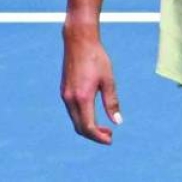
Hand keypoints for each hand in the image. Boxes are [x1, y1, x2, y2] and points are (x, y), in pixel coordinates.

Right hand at [61, 28, 121, 144]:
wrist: (79, 41)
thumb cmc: (96, 58)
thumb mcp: (108, 79)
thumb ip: (111, 102)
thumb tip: (118, 122)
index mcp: (82, 97)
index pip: (88, 127)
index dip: (99, 137)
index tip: (110, 139)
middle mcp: (70, 99)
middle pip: (80, 127)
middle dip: (94, 135)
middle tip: (109, 135)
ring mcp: (65, 96)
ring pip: (75, 120)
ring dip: (88, 127)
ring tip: (104, 127)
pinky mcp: (64, 91)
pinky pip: (72, 112)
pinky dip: (82, 118)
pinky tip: (93, 114)